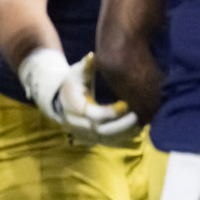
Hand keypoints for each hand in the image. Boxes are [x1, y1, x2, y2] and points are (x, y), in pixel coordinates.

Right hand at [19, 50, 137, 146]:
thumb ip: (86, 65)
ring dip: (123, 134)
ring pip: (104, 139)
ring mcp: (81, 133)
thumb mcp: (77, 71)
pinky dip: (122, 139)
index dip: (109, 112)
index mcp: (72, 106)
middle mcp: (74, 123)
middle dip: (119, 125)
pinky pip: (106, 143)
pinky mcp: (89, 139)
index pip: (91, 114)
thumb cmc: (73, 81)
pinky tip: (136, 130)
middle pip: (98, 130)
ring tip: (140, 123)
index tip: (126, 104)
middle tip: (137, 116)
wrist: (59, 99)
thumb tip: (92, 57)